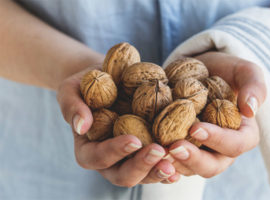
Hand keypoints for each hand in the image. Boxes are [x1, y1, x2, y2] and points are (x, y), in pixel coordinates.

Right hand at [56, 67, 178, 186]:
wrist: (108, 80)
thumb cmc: (86, 84)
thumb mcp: (71, 89)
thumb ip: (72, 106)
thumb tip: (81, 125)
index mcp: (88, 149)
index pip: (98, 157)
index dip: (115, 151)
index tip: (133, 140)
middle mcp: (110, 161)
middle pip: (123, 175)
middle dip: (141, 166)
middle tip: (158, 151)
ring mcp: (130, 159)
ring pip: (144, 175)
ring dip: (159, 171)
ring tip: (174, 161)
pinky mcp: (146, 152)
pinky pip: (158, 165)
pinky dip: (171, 166)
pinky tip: (183, 160)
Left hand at [165, 52, 265, 177]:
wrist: (200, 70)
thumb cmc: (224, 71)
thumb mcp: (243, 71)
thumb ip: (254, 85)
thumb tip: (251, 109)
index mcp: (241, 134)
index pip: (236, 144)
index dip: (218, 140)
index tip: (196, 128)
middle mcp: (221, 149)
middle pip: (212, 165)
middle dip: (194, 159)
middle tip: (174, 147)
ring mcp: (200, 151)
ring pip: (190, 168)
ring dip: (174, 164)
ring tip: (157, 154)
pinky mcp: (181, 148)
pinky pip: (172, 162)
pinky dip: (161, 163)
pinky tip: (149, 155)